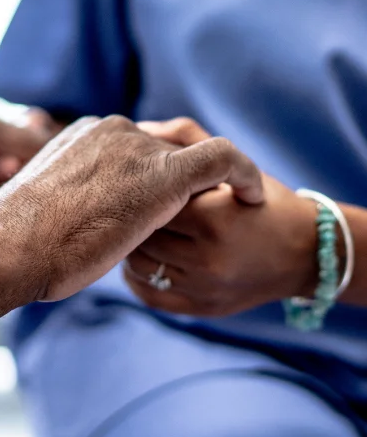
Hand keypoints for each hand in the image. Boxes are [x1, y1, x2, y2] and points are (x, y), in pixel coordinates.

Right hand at [0, 115, 262, 301]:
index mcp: (86, 135)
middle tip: (198, 214)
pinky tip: (252, 198)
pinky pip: (223, 159)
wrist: (10, 246)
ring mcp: (139, 149)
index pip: (134, 149)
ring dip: (209, 186)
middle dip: (180, 180)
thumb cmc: (16, 242)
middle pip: (164, 150)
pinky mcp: (164, 174)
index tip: (160, 207)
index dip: (151, 176)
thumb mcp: (42, 210)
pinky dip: (243, 173)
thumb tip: (67, 221)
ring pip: (192, 156)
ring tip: (229, 211)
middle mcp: (114, 131)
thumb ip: (68, 200)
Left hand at [125, 117, 316, 315]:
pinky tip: (145, 259)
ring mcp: (203, 288)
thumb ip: (188, 139)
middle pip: (142, 234)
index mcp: (215, 217)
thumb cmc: (265, 202)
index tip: (140, 180)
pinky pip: (149, 294)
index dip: (143, 187)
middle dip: (133, 217)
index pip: (153, 199)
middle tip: (130, 205)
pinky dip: (137, 276)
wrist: (305, 253)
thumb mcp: (235, 166)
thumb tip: (140, 128)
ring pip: (138, 266)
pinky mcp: (200, 308)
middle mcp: (208, 258)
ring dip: (132, 246)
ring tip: (138, 231)